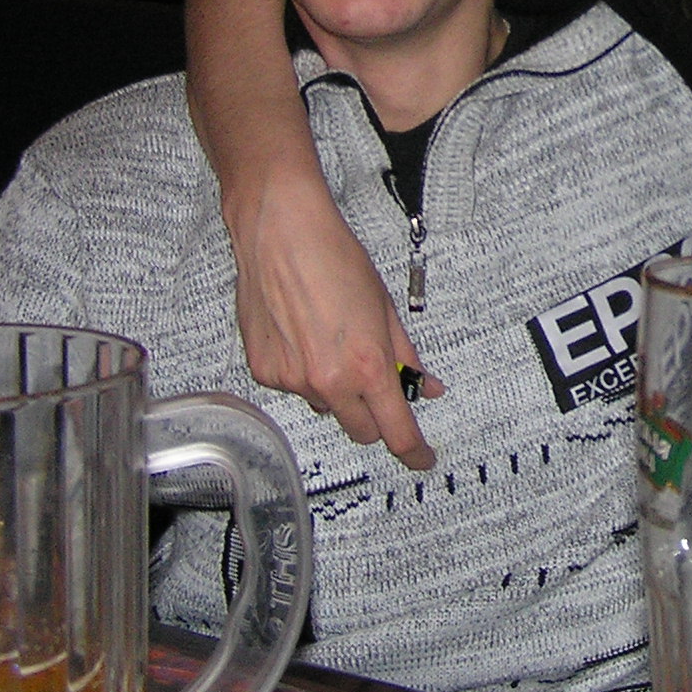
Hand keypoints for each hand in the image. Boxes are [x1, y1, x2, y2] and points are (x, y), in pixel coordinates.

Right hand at [227, 170, 441, 469]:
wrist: (282, 233)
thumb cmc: (336, 259)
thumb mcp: (386, 309)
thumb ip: (406, 357)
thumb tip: (427, 387)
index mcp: (367, 367)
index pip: (396, 432)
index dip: (414, 451)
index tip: (422, 457)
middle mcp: (328, 382)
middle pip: (360, 430)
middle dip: (374, 417)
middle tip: (374, 383)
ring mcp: (292, 381)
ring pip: (325, 406)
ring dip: (335, 388)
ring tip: (329, 338)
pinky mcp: (264, 371)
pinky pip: (293, 388)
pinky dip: (303, 372)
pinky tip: (301, 333)